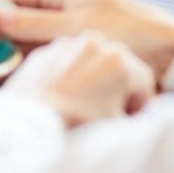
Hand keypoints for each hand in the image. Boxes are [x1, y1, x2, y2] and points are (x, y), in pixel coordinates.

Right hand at [0, 0, 173, 77]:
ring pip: (39, 35)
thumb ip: (36, 24)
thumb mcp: (78, 28)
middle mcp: (72, 6)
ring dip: (23, 48)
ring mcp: (79, 27)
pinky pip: (57, 51)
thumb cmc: (137, 34)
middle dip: (6, 31)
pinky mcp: (89, 48)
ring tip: (3, 65)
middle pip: (27, 15)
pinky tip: (35, 74)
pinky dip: (43, 60)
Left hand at [5, 30, 154, 127]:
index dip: (140, 104)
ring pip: (89, 60)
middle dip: (116, 88)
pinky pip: (64, 62)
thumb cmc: (77, 128)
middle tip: (106, 113)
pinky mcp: (44, 51)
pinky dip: (67, 76)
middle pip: (117, 65)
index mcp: (121, 60)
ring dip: (92, 78)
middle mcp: (95, 42)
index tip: (130, 119)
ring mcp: (67, 44)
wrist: (29, 125)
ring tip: (82, 105)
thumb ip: (139, 120)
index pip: (144, 81)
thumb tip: (143, 118)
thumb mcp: (119, 129)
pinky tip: (62, 98)